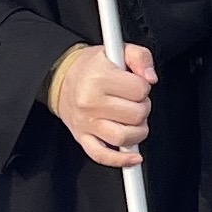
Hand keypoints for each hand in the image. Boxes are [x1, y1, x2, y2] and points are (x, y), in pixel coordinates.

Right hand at [46, 41, 154, 165]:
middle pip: (136, 114)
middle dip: (142, 107)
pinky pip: (103, 156)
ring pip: (124, 137)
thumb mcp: (117, 50)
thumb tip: (151, 78)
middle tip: (133, 101)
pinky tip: (133, 156)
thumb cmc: (91, 67)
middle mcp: (91, 102)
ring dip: (138, 131)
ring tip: (133, 120)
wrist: (60, 77)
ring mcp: (86, 123)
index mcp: (99, 78)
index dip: (143, 87)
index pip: (140, 90)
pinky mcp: (82, 138)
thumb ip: (140, 58)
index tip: (135, 84)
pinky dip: (121, 160)